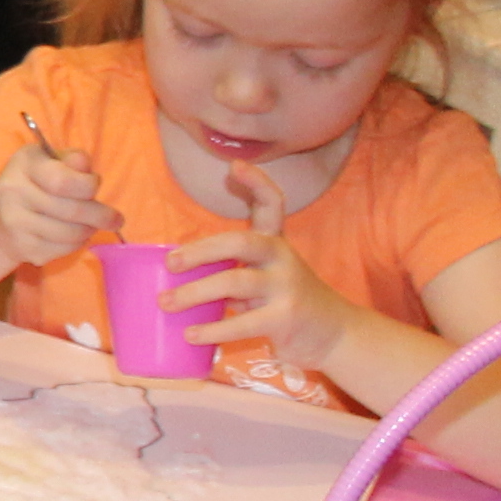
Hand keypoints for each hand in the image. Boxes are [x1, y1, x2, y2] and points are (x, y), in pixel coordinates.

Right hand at [0, 138, 116, 263]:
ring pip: (71, 233)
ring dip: (89, 230)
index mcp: (24, 164)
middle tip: (115, 219)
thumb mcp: (53, 161)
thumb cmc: (37, 182)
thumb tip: (83, 165)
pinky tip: (73, 235)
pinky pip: (63, 249)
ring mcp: (14, 223)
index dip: (88, 186)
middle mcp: (13, 192)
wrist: (0, 217)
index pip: (63, 181)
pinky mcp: (22, 247)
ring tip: (91, 224)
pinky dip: (76, 244)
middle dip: (100, 215)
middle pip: (71, 211)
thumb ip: (72, 160)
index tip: (96, 186)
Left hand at [169, 168, 356, 374]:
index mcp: (275, 245)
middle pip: (240, 242)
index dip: (257, 183)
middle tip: (169, 262)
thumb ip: (232, 268)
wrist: (334, 335)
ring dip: (195, 292)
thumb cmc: (286, 302)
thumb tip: (175, 271)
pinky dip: (212, 329)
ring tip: (166, 302)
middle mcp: (283, 259)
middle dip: (201, 250)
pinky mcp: (286, 318)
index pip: (272, 205)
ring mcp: (286, 287)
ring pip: (235, 282)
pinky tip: (190, 334)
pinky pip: (243, 322)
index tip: (234, 165)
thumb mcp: (265, 275)